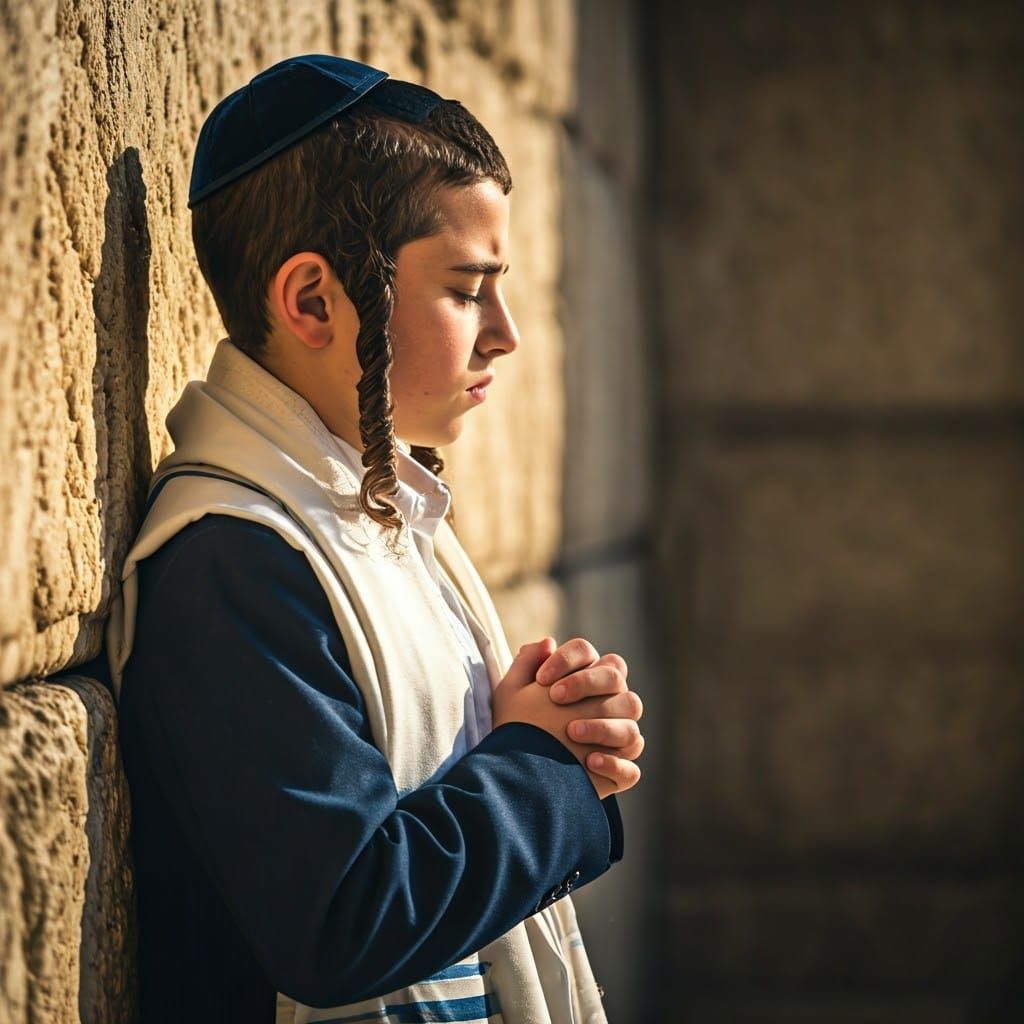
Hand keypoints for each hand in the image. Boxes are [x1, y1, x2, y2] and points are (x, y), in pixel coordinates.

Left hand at [493, 638, 643, 799]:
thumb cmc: (513, 729)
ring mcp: (616, 739)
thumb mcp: (511, 695)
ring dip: (603, 725)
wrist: (511, 776)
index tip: (540, 680)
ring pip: (630, 721)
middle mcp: (607, 704)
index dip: (568, 660)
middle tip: (555, 699)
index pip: (589, 653)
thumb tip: (548, 642)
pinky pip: (631, 769)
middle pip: (616, 678)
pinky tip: (589, 762)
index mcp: (584, 679)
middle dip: (587, 683)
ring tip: (571, 732)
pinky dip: (614, 764)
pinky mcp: (617, 773)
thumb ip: (527, 664)